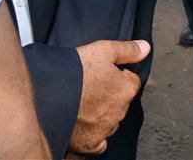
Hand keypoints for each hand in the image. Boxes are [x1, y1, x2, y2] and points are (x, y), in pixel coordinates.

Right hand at [68, 39, 148, 154]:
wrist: (47, 93)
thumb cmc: (75, 71)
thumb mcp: (104, 50)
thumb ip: (127, 50)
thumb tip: (145, 48)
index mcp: (126, 89)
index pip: (130, 82)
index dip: (116, 76)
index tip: (102, 74)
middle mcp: (120, 112)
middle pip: (119, 102)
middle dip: (108, 96)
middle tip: (89, 88)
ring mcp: (105, 129)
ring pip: (109, 121)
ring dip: (100, 115)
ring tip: (81, 104)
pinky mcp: (90, 143)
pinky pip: (98, 143)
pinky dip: (93, 136)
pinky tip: (83, 125)